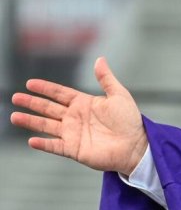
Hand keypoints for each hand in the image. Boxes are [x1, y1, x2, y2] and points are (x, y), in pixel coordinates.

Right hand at [9, 57, 147, 174]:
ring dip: (31, 121)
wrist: (136, 145)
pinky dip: (43, 144)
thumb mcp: (119, 95)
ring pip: (46, 126)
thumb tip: (100, 60)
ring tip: (14, 116)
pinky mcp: (74, 149)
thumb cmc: (130, 121)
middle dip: (32, 103)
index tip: (30, 83)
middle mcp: (75, 118)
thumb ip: (106, 79)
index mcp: (84, 104)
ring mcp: (73, 134)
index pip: (60, 94)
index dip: (46, 88)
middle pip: (48, 108)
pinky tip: (32, 140)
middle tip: (15, 97)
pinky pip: (55, 146)